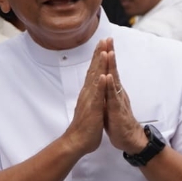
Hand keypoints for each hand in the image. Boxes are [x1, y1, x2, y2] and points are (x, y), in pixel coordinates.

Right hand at [63, 40, 106, 156]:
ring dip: (100, 64)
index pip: (94, 71)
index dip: (99, 58)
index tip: (103, 45)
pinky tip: (104, 75)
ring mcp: (90, 99)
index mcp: (89, 93)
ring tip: (104, 50)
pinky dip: (101, 85)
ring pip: (95, 78)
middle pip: (94, 69)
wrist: (77, 142)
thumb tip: (93, 91)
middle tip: (104, 39)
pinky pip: (98, 95)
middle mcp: (88, 93)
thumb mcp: (91, 108)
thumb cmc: (84, 128)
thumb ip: (92, 97)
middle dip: (99, 54)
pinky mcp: (93, 109)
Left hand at [101, 42, 147, 154]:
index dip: (106, 56)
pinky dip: (110, 86)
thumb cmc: (118, 122)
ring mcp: (118, 100)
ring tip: (109, 52)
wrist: (129, 138)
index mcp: (113, 90)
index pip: (109, 69)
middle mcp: (117, 92)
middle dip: (110, 54)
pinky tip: (108, 77)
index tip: (103, 42)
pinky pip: (113, 96)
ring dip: (112, 66)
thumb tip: (102, 81)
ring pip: (114, 80)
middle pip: (112, 70)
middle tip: (108, 39)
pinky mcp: (117, 110)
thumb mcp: (109, 103)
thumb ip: (106, 91)